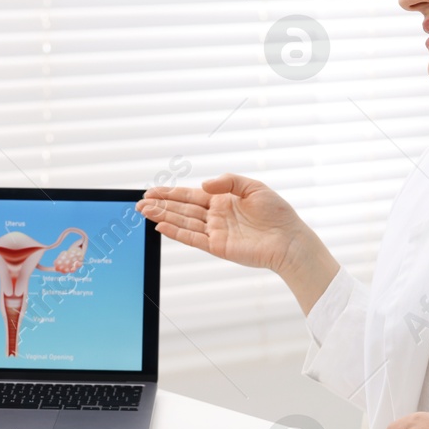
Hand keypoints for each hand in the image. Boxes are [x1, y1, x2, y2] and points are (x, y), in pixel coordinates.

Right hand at [137, 174, 339, 312]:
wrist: (290, 240)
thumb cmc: (277, 213)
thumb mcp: (253, 187)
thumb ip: (228, 181)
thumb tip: (203, 184)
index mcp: (222, 200)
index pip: (190, 195)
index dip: (170, 193)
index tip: (151, 190)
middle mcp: (215, 216)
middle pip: (181, 209)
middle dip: (160, 204)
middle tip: (139, 202)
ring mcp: (215, 232)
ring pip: (183, 222)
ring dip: (163, 216)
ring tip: (144, 211)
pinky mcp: (218, 246)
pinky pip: (192, 238)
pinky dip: (176, 232)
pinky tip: (161, 226)